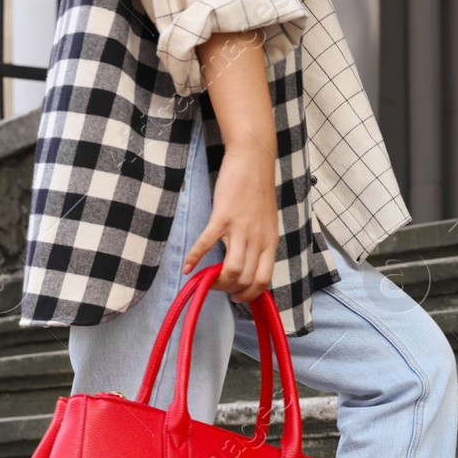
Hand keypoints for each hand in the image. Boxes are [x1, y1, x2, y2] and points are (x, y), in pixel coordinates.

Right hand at [182, 146, 278, 302]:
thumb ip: (259, 244)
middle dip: (230, 291)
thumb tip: (247, 265)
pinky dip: (194, 259)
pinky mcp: (222, 216)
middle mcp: (258, 239)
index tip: (236, 296)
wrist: (253, 160)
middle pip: (246, 280)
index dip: (248, 295)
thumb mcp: (267, 223)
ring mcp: (240, 228)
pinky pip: (207, 244)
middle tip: (217, 286)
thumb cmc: (257, 190)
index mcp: (270, 242)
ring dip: (217, 282)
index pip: (263, 281)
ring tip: (207, 280)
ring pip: (232, 270)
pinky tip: (187, 268)